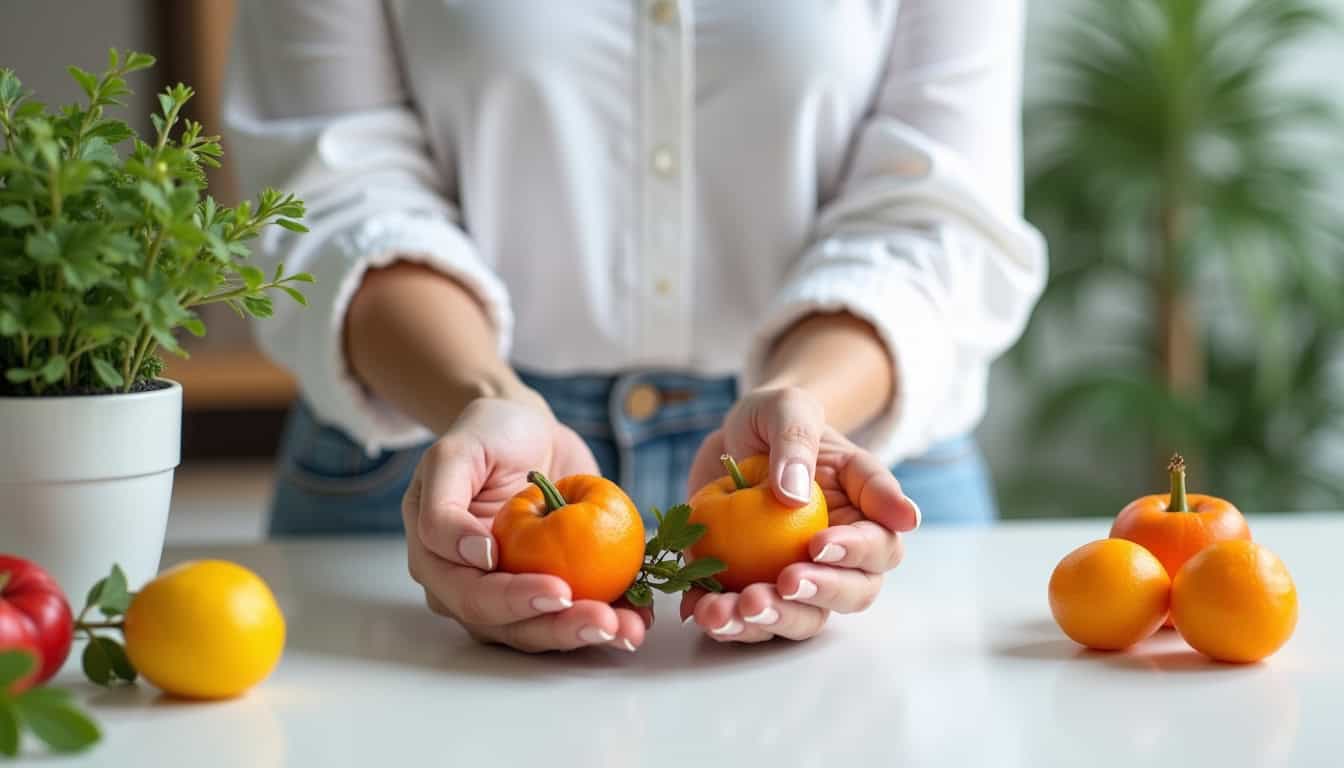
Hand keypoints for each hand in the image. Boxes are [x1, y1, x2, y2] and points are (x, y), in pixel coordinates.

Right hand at [402, 397, 650, 651]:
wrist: (527, 429)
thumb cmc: (485, 435)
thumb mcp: (453, 454)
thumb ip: (443, 507)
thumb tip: (476, 556)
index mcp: (439, 564)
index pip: (475, 596)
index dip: (515, 601)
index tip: (559, 591)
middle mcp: (473, 589)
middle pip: (515, 626)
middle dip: (562, 629)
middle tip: (606, 622)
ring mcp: (516, 592)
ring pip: (549, 628)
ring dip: (591, 634)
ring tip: (630, 628)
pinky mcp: (556, 585)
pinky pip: (581, 610)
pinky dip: (613, 616)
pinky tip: (641, 617)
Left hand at [680, 387, 918, 641]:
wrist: (733, 439)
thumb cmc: (775, 418)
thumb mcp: (787, 409)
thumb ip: (795, 442)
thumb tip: (795, 495)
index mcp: (865, 508)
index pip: (882, 540)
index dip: (859, 549)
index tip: (820, 543)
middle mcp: (843, 552)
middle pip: (854, 592)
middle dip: (820, 594)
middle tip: (783, 582)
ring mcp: (801, 575)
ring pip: (804, 617)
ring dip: (772, 620)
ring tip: (733, 609)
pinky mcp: (758, 588)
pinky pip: (751, 620)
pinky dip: (728, 623)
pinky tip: (700, 612)